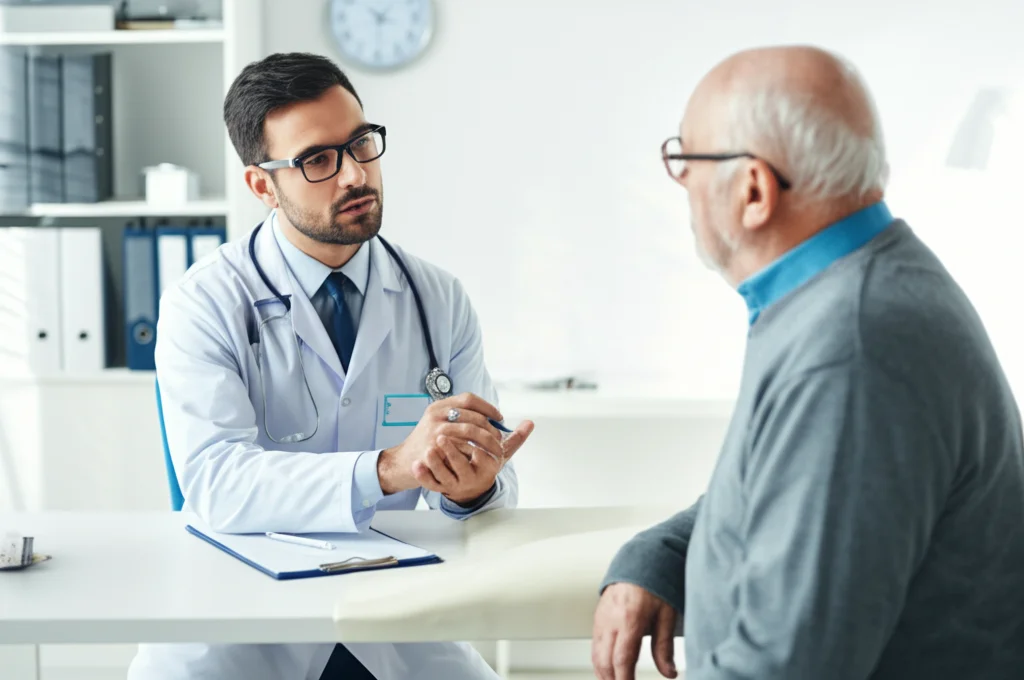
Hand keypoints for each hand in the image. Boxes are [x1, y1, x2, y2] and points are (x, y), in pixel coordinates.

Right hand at [378, 393, 506, 494]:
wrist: (402, 462)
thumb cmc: (426, 442)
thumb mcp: (437, 422)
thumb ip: (459, 416)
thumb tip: (491, 415)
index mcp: (439, 407)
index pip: (468, 399)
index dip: (487, 407)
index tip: (499, 417)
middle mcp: (436, 416)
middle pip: (473, 416)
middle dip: (491, 428)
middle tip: (500, 439)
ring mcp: (434, 432)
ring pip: (470, 431)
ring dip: (488, 441)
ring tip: (497, 450)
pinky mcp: (434, 450)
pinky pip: (462, 449)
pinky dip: (476, 453)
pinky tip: (484, 458)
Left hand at [414, 419, 534, 503]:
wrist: (468, 487)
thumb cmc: (484, 465)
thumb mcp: (499, 455)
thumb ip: (513, 439)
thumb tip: (530, 423)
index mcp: (487, 469)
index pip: (481, 458)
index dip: (472, 446)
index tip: (465, 432)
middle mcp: (471, 478)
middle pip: (461, 465)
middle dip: (451, 450)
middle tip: (441, 435)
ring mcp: (454, 484)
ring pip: (443, 476)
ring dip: (436, 461)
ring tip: (429, 448)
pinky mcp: (439, 488)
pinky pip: (430, 484)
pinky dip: (423, 476)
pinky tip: (417, 466)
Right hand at [592, 583, 677, 679]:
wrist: (638, 561)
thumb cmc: (654, 585)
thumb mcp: (666, 615)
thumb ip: (664, 646)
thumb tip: (669, 672)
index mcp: (629, 620)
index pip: (622, 659)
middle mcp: (611, 621)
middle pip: (605, 662)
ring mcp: (601, 620)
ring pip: (596, 656)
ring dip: (604, 674)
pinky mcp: (598, 619)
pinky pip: (594, 645)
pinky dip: (599, 662)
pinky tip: (608, 670)